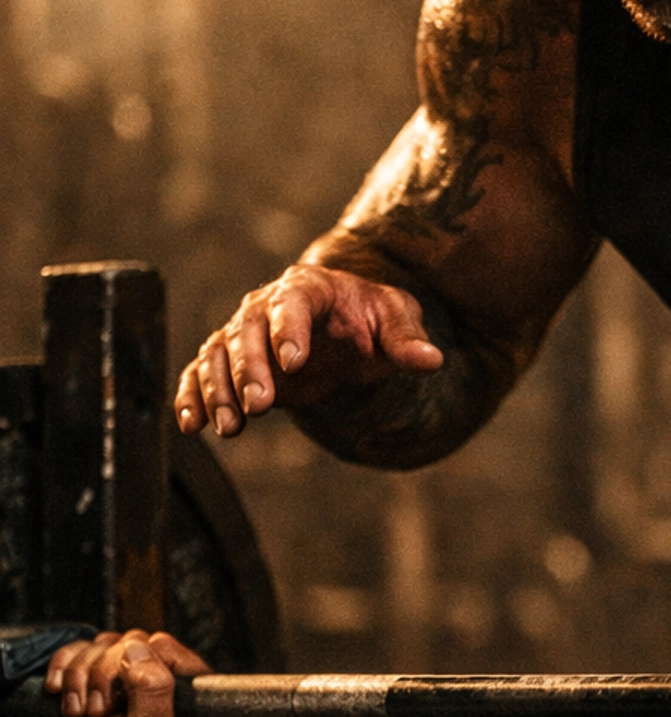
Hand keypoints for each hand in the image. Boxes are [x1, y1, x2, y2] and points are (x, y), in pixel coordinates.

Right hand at [45, 633, 209, 716]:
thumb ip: (154, 694)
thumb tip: (139, 650)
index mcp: (186, 691)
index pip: (165, 647)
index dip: (141, 666)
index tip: (126, 698)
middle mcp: (161, 676)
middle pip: (131, 642)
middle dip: (105, 676)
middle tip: (102, 710)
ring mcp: (128, 671)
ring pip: (103, 644)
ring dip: (81, 678)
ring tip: (85, 711)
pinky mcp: (96, 669)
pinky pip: (77, 648)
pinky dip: (64, 670)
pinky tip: (64, 695)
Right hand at [175, 262, 443, 437]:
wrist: (346, 326)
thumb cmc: (371, 318)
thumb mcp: (395, 320)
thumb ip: (407, 339)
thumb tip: (431, 360)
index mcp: (308, 288)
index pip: (292, 303)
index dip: (289, 330)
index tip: (293, 363)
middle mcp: (266, 306)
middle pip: (246, 332)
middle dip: (249, 370)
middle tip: (260, 406)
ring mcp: (243, 334)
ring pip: (217, 356)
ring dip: (219, 391)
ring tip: (231, 428)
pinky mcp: (230, 363)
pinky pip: (200, 374)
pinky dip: (192, 397)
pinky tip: (193, 425)